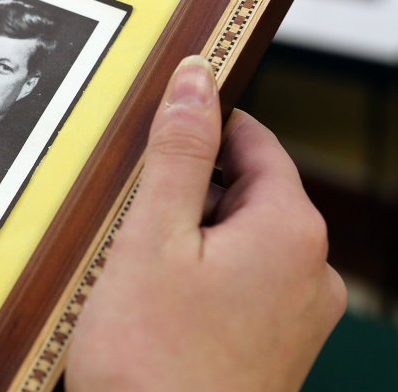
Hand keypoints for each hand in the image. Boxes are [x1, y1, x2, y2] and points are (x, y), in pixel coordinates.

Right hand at [66, 56, 345, 391]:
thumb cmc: (153, 361)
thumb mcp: (152, 237)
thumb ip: (179, 152)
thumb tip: (196, 78)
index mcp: (288, 229)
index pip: (254, 141)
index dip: (204, 127)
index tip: (159, 130)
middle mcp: (309, 269)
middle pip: (247, 191)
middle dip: (190, 190)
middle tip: (130, 212)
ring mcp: (296, 314)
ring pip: (239, 238)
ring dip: (190, 235)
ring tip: (136, 263)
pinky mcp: (275, 346)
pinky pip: (239, 283)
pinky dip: (199, 275)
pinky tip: (155, 301)